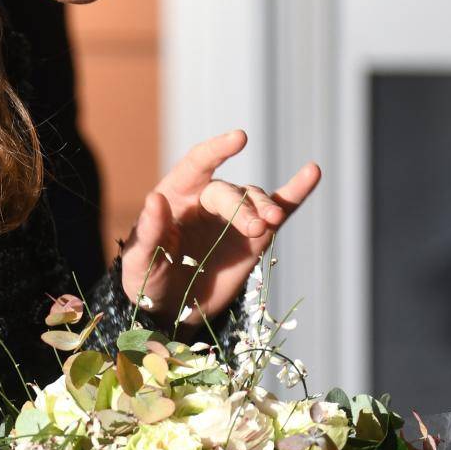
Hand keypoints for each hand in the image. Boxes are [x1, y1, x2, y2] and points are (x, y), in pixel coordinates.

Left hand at [120, 129, 320, 328]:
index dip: (217, 149)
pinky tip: (312, 173)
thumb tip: (155, 198)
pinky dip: (296, 193)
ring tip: (270, 220)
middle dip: (243, 207)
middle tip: (256, 226)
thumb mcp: (138, 262)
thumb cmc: (146, 280)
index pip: (197, 163)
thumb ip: (148, 232)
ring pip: (254, 200)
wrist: (170, 311)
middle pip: (229, 193)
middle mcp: (206, 199)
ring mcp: (233, 217)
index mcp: (176, 195)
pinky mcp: (255, 238)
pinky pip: (278, 211)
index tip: (239, 139)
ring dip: (266, 207)